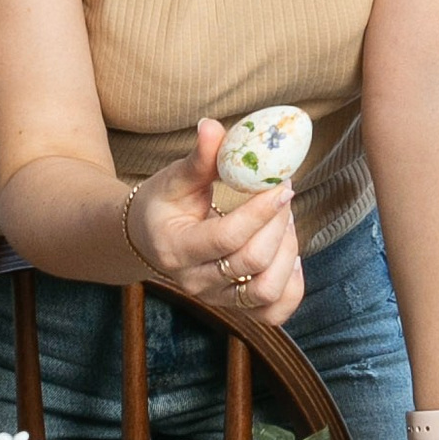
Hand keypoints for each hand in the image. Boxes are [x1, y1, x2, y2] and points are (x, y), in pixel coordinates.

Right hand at [128, 118, 304, 322]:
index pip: (227, 237)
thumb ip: (199, 157)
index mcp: (176, 248)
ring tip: (285, 221)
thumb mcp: (175, 178)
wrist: (146, 239)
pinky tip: (292, 257)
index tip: (281, 182)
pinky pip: (273, 313)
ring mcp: (216, 300)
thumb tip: (213, 125)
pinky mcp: (235, 307)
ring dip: (287, 253)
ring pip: (266, 291)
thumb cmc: (163, 203)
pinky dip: (292, 288)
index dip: (261, 211)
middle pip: (252, 263)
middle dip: (277, 224)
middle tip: (284, 192)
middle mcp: (195, 281)